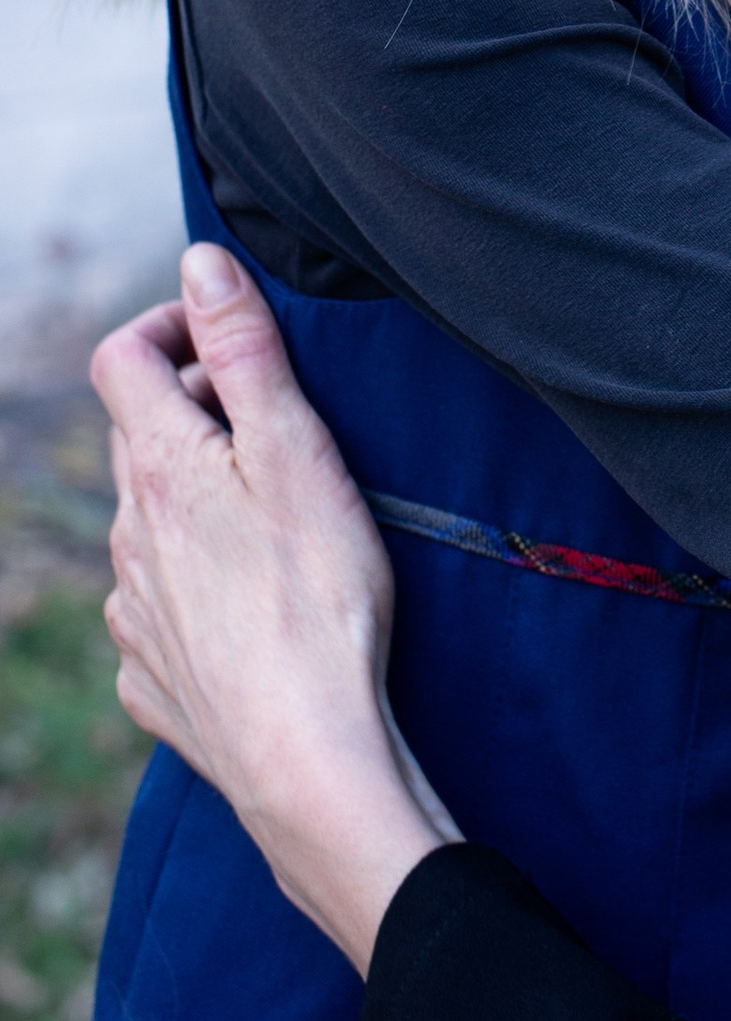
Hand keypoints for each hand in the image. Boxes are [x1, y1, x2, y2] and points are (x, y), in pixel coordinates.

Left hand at [93, 245, 455, 973]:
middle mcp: (126, 539)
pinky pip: (160, 610)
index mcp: (159, 471)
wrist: (308, 757)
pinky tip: (257, 610)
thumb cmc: (319, 598)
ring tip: (281, 523)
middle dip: (198, 413)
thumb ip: (245, 352)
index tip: (233, 340)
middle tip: (280, 427)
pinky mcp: (154, 678)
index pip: (122, 357)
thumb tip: (199, 262)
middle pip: (138, 439)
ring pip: (150, 526)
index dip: (171, 327)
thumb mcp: (297, 450)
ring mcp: (132, 615)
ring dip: (199, 503)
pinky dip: (198, 588)